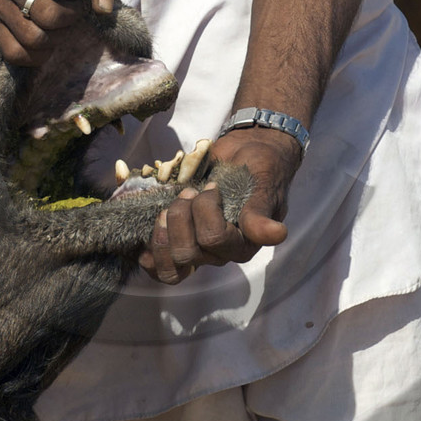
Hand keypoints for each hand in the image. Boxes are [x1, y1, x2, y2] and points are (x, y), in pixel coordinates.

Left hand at [138, 127, 302, 283]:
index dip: (203, 211)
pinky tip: (144, 244)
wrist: (247, 153)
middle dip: (179, 218)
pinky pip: (161, 267)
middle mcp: (222, 253)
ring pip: (171, 265)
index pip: (213, 239)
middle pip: (187, 253)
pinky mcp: (182, 243)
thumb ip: (261, 211)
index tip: (211, 188)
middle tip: (187, 193)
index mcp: (244, 243)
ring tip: (166, 210)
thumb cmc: (259, 166)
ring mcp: (200, 250)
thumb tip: (277, 235)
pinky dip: (149, 255)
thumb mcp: (263, 183)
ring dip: (161, 235)